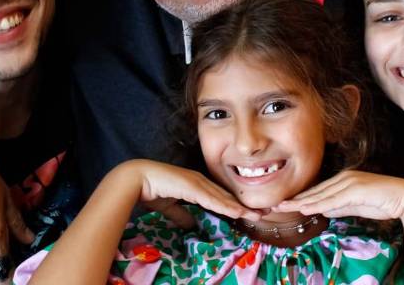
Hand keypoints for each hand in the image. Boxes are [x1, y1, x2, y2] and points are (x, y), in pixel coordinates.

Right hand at [127, 160, 262, 223]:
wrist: (137, 178)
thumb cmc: (151, 189)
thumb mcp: (170, 206)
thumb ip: (181, 214)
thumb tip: (190, 225)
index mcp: (196, 185)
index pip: (220, 197)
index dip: (236, 205)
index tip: (250, 213)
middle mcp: (200, 181)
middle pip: (227, 196)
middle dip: (246, 205)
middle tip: (266, 212)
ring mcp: (197, 182)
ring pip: (223, 198)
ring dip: (241, 207)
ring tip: (258, 214)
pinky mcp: (192, 186)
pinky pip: (212, 199)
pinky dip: (226, 206)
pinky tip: (238, 212)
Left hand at [274, 170, 403, 220]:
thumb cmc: (383, 201)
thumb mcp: (356, 206)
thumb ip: (340, 206)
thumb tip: (323, 210)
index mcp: (344, 180)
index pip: (318, 191)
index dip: (301, 198)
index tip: (286, 204)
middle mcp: (344, 178)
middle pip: (315, 191)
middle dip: (295, 199)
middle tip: (276, 205)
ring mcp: (349, 182)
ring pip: (320, 195)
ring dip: (301, 202)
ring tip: (284, 208)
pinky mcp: (355, 189)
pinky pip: (333, 199)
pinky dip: (318, 204)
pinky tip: (306, 209)